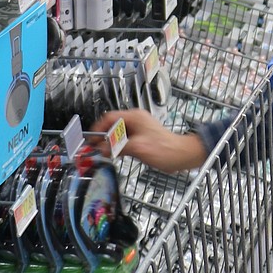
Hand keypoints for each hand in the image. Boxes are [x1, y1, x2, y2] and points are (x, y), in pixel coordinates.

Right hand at [91, 110, 206, 173]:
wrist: (181, 155)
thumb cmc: (165, 149)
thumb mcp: (137, 148)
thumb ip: (118, 147)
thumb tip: (102, 149)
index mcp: (135, 117)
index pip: (110, 117)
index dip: (98, 128)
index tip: (91, 138)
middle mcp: (136, 120)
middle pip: (113, 125)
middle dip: (103, 136)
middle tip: (95, 147)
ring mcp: (140, 128)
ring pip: (118, 133)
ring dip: (111, 142)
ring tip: (104, 152)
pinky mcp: (142, 137)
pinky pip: (125, 139)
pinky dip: (119, 146)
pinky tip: (116, 154)